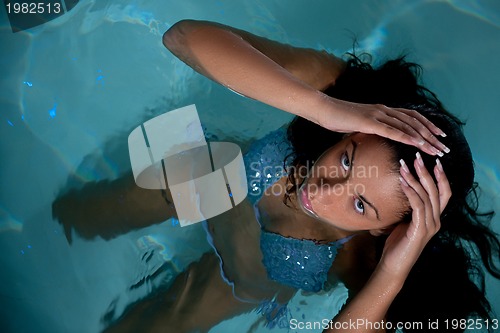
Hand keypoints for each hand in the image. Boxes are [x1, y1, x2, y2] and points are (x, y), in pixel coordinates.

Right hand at [316, 98, 449, 156]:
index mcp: (383, 110)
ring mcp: (377, 115)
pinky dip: (406, 138)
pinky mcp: (369, 122)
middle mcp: (384, 110)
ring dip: (424, 139)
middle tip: (444, 147)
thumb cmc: (338, 117)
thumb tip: (374, 135)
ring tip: (436, 150)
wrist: (324, 109)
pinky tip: (416, 145)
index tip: (439, 135)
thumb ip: (370, 127)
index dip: (428, 125)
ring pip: (407, 126)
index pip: (411, 116)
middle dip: (432, 135)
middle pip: (414, 122)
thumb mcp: (358, 123)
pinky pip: (391, 131)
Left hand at [377, 152, 450, 278]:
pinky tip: (402, 182)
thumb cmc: (396, 244)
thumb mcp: (404, 222)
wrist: (393, 266)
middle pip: (436, 191)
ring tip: (404, 166)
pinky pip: (417, 206)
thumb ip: (409, 209)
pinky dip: (410, 192)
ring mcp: (429, 226)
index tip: (434, 161)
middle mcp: (435, 221)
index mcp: (434, 218)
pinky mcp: (420, 230)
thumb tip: (402, 191)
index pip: (444, 194)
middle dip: (426, 172)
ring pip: (426, 196)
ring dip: (414, 179)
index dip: (441, 177)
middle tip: (417, 157)